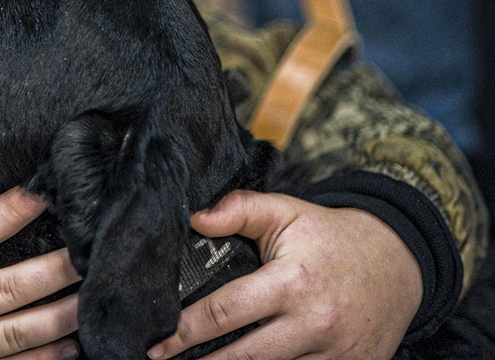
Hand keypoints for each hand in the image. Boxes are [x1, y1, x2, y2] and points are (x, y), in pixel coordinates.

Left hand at [146, 190, 421, 359]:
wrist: (398, 263)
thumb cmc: (329, 237)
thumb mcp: (285, 211)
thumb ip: (238, 209)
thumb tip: (194, 217)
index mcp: (292, 281)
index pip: (225, 313)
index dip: (184, 332)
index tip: (157, 344)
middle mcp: (313, 323)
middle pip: (243, 358)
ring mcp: (334, 354)